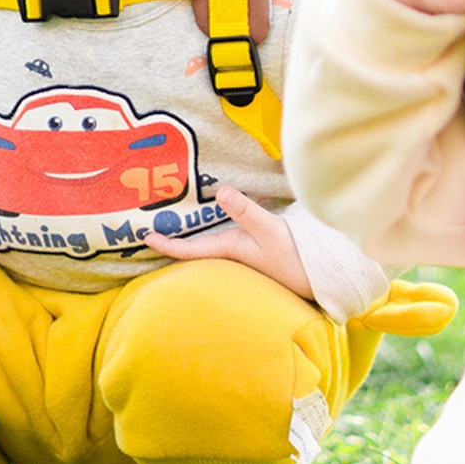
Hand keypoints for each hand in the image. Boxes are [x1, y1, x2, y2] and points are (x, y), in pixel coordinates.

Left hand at [143, 186, 315, 299]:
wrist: (320, 272)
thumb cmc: (293, 257)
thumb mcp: (268, 230)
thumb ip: (244, 210)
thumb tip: (220, 191)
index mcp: (229, 248)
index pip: (189, 249)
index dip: (166, 244)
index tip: (144, 237)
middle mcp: (233, 248)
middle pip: (197, 241)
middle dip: (176, 232)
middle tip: (154, 220)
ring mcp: (246, 245)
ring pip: (214, 232)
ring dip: (198, 222)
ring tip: (181, 208)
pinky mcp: (259, 238)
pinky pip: (232, 225)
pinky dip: (224, 212)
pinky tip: (226, 199)